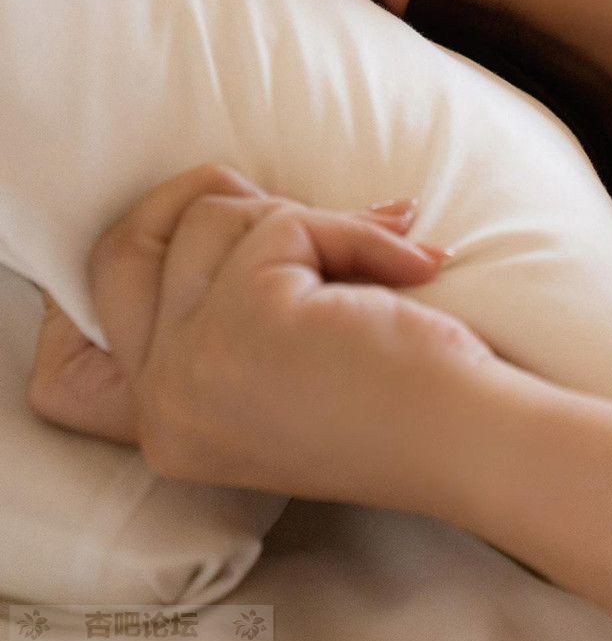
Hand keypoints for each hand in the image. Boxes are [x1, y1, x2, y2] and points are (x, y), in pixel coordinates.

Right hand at [27, 163, 495, 513]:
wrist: (471, 446)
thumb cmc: (400, 402)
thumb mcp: (283, 360)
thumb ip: (234, 300)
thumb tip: (237, 194)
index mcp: (163, 420)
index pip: (110, 293)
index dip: (156, 232)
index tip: (234, 206)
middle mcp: (160, 402)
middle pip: (133, 243)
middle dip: (205, 195)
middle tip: (294, 208)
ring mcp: (192, 366)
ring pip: (215, 219)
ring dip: (310, 223)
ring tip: (386, 262)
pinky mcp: (245, 321)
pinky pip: (287, 226)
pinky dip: (358, 233)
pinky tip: (416, 269)